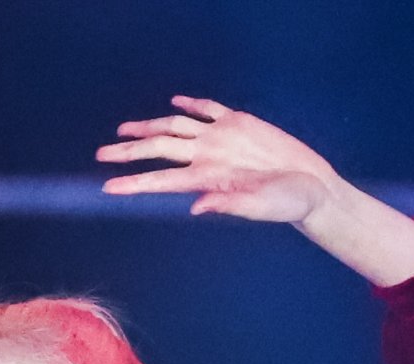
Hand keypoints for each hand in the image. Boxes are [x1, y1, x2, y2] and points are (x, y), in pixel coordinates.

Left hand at [96, 95, 340, 223]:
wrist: (311, 189)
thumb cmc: (287, 204)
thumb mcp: (259, 205)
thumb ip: (228, 204)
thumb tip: (197, 208)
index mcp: (208, 178)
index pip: (161, 179)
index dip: (133, 183)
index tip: (106, 188)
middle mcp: (208, 157)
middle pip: (159, 149)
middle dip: (129, 150)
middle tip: (101, 153)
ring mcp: (221, 139)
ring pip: (176, 128)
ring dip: (150, 127)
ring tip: (125, 129)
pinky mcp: (240, 124)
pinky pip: (210, 110)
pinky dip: (192, 106)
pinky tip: (175, 105)